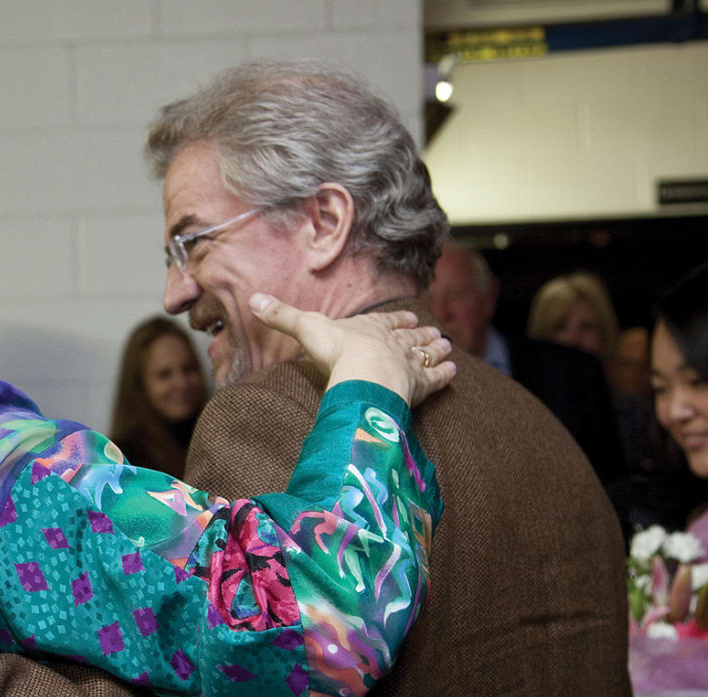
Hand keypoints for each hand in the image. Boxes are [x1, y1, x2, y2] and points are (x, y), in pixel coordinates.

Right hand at [249, 292, 456, 405]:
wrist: (365, 373)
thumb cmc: (337, 350)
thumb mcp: (306, 329)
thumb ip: (282, 316)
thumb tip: (254, 299)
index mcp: (370, 327)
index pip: (386, 321)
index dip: (397, 320)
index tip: (409, 316)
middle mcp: (394, 342)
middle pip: (410, 337)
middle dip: (421, 334)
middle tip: (435, 332)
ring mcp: (409, 363)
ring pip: (426, 354)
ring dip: (435, 350)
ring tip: (446, 346)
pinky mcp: (420, 386)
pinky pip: (436, 379)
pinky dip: (444, 375)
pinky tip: (453, 371)